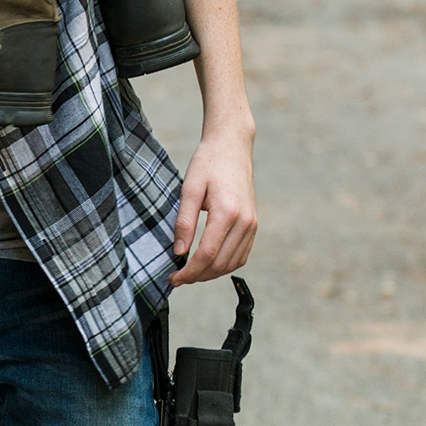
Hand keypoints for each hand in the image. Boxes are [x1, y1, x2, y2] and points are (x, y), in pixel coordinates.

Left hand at [170, 126, 256, 285]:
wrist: (232, 146)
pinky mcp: (254, 224)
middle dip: (197, 276)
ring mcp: (252, 224)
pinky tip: (207, 264)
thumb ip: (184, 222)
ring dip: (211, 274)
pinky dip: (225, 264)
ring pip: (233, 263)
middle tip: (177, 279)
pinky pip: (241, 254)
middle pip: (220, 264)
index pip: (206, 255)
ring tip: (190, 273)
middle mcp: (245, 222)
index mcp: (227, 213)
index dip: (188, 272)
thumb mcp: (188, 189)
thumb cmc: (207, 164)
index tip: (172, 279)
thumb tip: (179, 252)